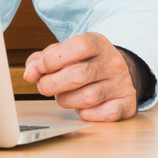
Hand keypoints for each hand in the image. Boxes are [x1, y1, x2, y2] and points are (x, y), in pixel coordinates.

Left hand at [22, 32, 138, 121]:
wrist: (115, 73)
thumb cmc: (84, 63)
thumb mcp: (65, 53)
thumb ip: (43, 60)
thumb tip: (30, 73)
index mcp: (98, 43)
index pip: (79, 46)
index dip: (53, 59)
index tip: (38, 68)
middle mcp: (113, 62)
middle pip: (79, 75)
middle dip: (52, 84)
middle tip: (43, 86)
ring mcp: (122, 84)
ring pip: (88, 97)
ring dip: (66, 100)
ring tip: (62, 96)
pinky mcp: (127, 104)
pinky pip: (103, 114)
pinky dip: (86, 114)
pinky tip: (81, 107)